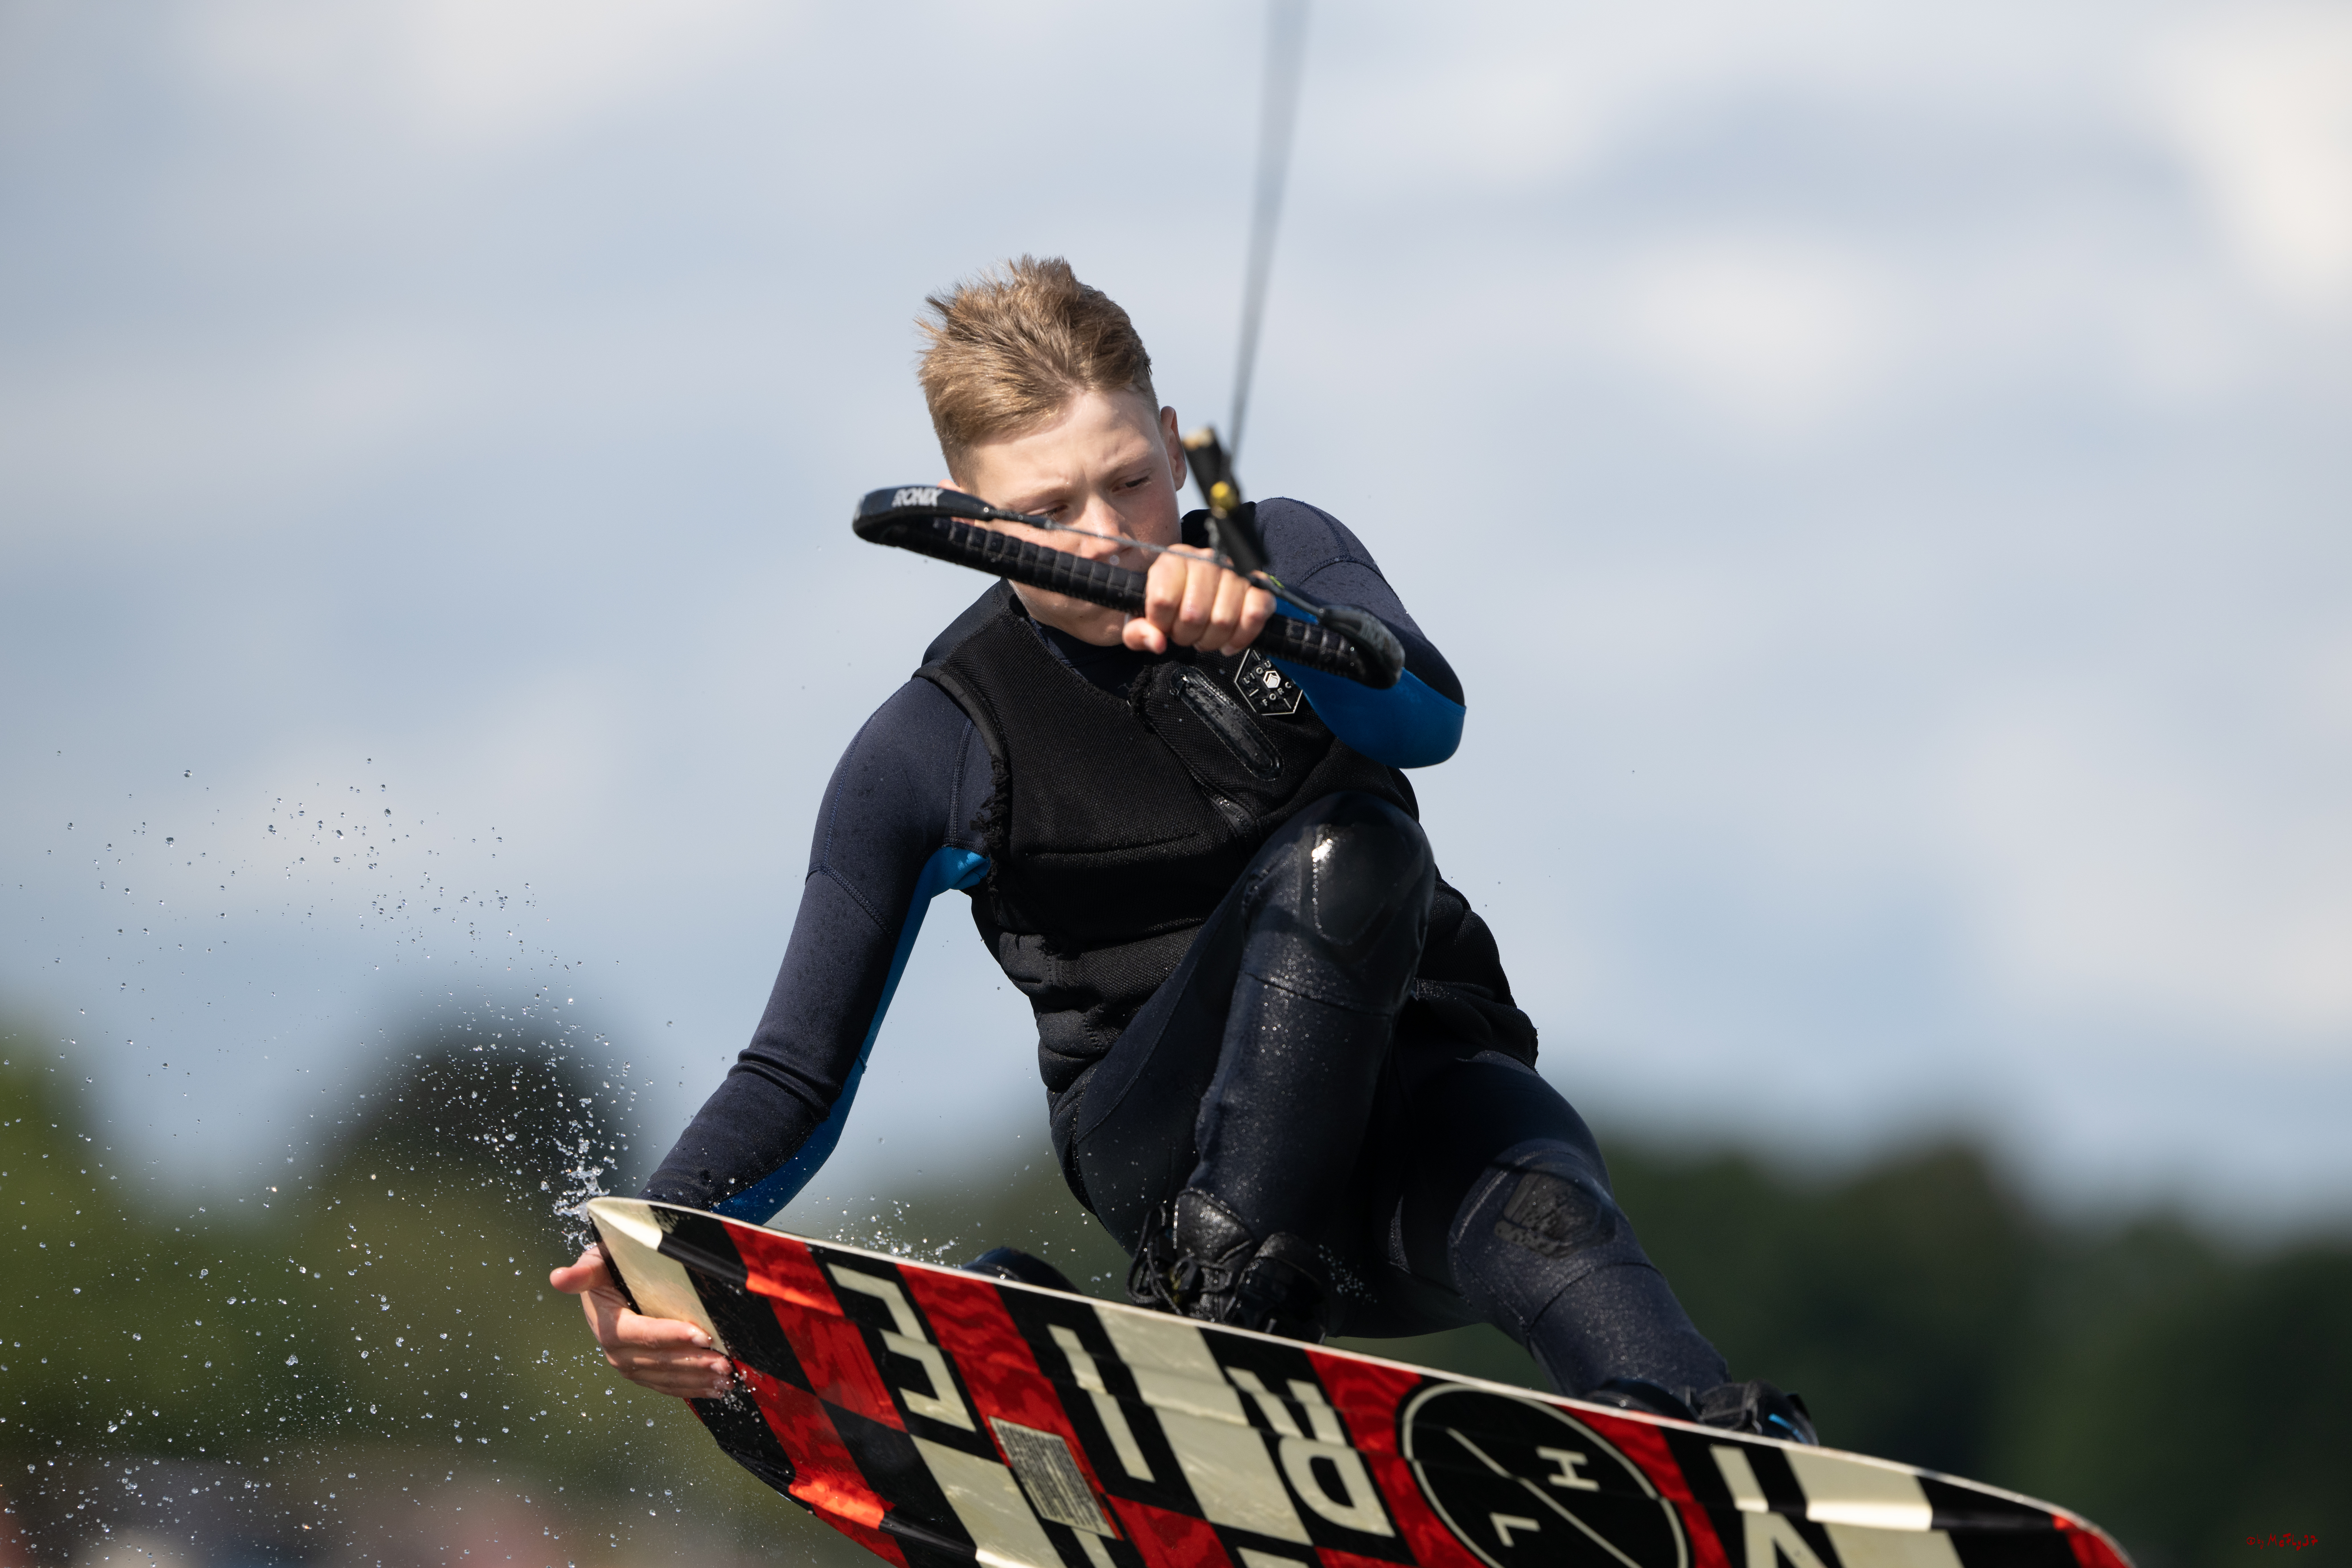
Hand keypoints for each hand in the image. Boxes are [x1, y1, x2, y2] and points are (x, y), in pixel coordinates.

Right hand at [549, 1246, 734, 1399]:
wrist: (607, 1286)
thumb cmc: (608, 1270)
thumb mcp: (596, 1264)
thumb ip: (583, 1273)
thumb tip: (558, 1277)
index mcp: (609, 1326)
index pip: (642, 1334)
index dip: (671, 1336)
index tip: (702, 1335)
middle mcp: (617, 1353)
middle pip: (659, 1362)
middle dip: (693, 1363)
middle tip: (724, 1362)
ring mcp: (630, 1366)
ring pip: (667, 1378)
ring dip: (697, 1380)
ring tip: (726, 1377)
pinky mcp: (643, 1373)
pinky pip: (669, 1385)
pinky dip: (693, 1388)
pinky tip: (716, 1389)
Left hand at [1126, 544, 1274, 657]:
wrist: (1196, 597)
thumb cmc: (1168, 607)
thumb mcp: (1140, 619)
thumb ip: (1137, 632)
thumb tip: (1157, 642)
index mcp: (1172, 560)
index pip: (1163, 599)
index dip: (1161, 623)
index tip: (1163, 625)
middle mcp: (1205, 559)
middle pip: (1194, 614)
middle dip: (1187, 636)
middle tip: (1186, 634)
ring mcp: (1234, 570)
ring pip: (1223, 619)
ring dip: (1212, 640)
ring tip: (1204, 636)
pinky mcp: (1257, 584)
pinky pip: (1256, 613)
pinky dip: (1242, 636)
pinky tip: (1229, 642)